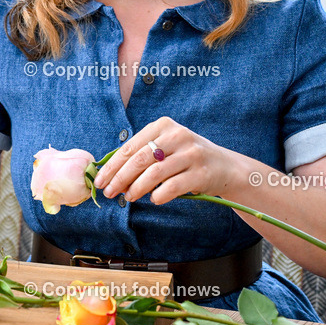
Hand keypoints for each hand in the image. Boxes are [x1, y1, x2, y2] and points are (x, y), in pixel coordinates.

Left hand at [93, 117, 236, 203]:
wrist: (224, 166)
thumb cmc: (186, 157)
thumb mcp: (166, 147)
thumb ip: (142, 155)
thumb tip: (111, 175)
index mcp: (163, 126)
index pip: (130, 146)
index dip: (112, 166)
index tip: (100, 181)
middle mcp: (177, 136)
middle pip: (139, 159)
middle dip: (120, 178)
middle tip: (109, 192)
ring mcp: (191, 154)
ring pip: (154, 173)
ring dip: (136, 188)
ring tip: (128, 198)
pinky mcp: (201, 173)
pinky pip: (172, 187)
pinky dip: (158, 195)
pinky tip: (153, 199)